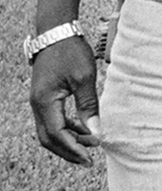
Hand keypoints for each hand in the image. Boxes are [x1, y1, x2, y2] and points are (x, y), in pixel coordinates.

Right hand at [30, 37, 101, 165]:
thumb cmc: (70, 52)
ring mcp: (38, 102)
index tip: (89, 158)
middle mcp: (37, 105)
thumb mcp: (85, 78)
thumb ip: (89, 106)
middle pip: (48, 138)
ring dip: (68, 140)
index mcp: (45, 102)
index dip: (73, 149)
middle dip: (68, 150)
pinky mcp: (44, 98)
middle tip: (89, 159)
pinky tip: (84, 129)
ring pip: (49, 131)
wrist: (56, 32)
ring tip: (91, 144)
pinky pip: (52, 120)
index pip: (57, 134)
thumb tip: (96, 131)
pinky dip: (67, 129)